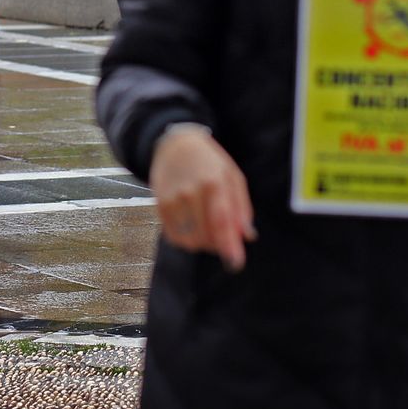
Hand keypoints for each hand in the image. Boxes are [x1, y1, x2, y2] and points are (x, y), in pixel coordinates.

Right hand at [149, 127, 256, 271]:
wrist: (175, 145)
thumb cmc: (209, 162)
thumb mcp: (233, 177)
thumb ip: (241, 207)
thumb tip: (247, 236)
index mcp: (213, 183)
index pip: (221, 221)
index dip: (228, 245)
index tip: (236, 263)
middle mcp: (190, 192)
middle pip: (205, 235)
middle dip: (218, 244)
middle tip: (224, 237)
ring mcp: (172, 200)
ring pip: (189, 240)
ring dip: (202, 244)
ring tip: (208, 229)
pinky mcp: (160, 206)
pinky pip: (174, 237)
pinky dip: (186, 240)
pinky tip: (193, 227)